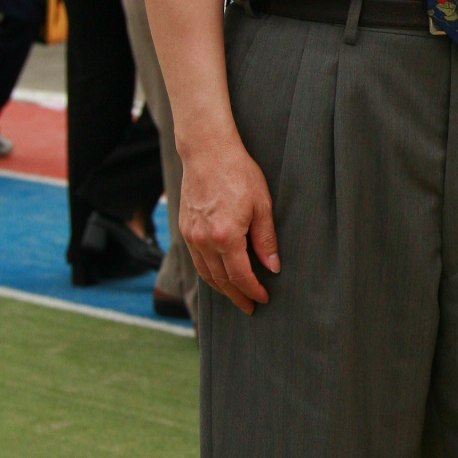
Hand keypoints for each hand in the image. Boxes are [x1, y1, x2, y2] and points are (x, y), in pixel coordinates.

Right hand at [177, 132, 278, 312]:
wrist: (208, 152)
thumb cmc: (239, 173)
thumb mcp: (262, 205)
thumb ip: (266, 239)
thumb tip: (273, 267)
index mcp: (226, 236)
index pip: (240, 276)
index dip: (252, 290)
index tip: (263, 299)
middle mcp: (204, 240)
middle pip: (220, 280)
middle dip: (236, 296)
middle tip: (249, 306)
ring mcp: (190, 235)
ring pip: (205, 273)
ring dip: (221, 288)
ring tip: (235, 295)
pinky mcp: (184, 228)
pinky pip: (196, 259)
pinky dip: (208, 272)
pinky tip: (219, 274)